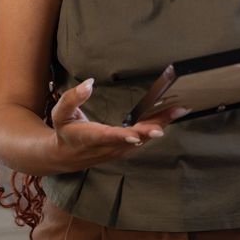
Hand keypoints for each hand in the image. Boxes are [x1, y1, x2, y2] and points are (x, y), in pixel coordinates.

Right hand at [50, 78, 185, 169]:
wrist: (66, 156)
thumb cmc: (64, 131)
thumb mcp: (60, 113)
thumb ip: (72, 98)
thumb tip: (89, 83)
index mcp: (90, 138)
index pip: (107, 137)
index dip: (122, 136)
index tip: (136, 136)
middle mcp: (108, 147)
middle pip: (133, 138)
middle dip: (153, 127)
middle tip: (172, 114)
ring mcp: (119, 150)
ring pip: (143, 138)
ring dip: (161, 124)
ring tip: (179, 110)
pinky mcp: (126, 148)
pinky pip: (144, 137)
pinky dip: (158, 125)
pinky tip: (172, 114)